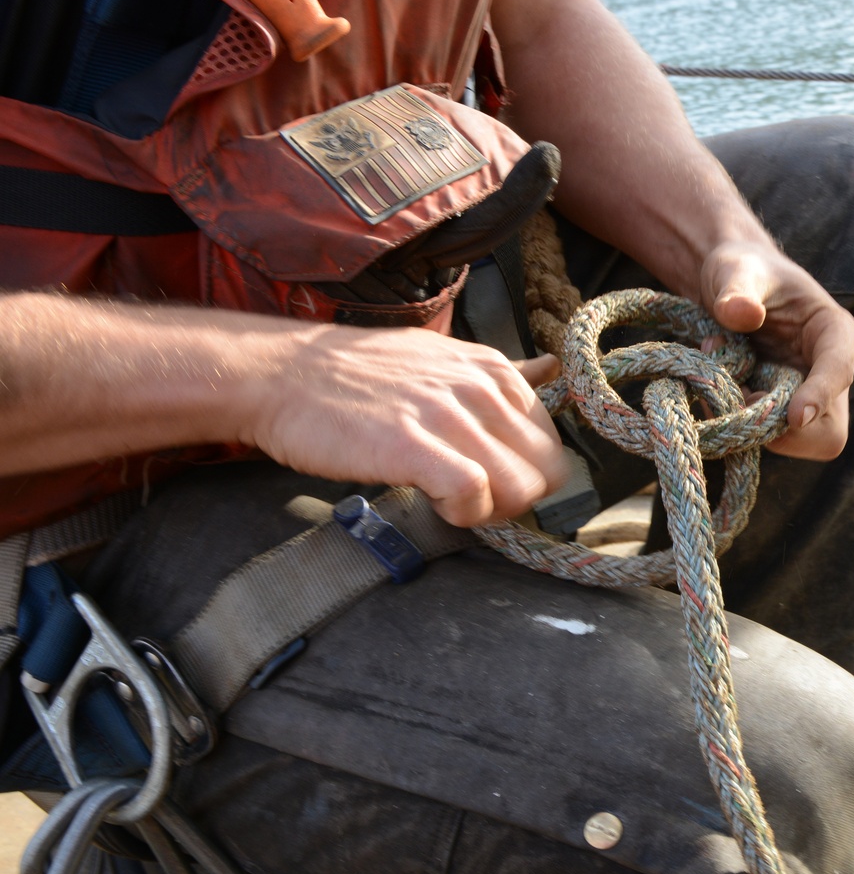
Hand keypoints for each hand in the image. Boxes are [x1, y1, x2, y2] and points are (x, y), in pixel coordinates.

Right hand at [248, 323, 565, 526]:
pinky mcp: (414, 444)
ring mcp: (448, 414)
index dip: (523, 475)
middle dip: (514, 500)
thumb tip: (551, 368)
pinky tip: (434, 504)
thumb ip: (498, 375)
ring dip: (489, 511)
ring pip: (519, 486)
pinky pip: (474, 493)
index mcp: (492, 369)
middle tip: (468, 501)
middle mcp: (480, 387)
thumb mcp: (439, 359)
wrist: (283, 374)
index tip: (483, 480)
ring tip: (447, 501)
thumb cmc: (354, 377)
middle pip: (546, 471)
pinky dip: (462, 514)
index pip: (550, 443)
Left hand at [700, 241, 853, 459]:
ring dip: (752, 428)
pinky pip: (761, 438)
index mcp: (834, 333)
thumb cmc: (740, 271)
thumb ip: (738, 289)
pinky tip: (716, 391)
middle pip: (828, 431)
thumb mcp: (737, 270)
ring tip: (721, 382)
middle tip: (739, 397)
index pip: (840, 371)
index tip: (795, 416)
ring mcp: (802, 398)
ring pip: (794, 442)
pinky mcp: (775, 413)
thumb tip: (740, 313)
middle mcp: (826, 374)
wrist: (724, 289)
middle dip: (784, 430)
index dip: (820, 396)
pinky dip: (734, 425)